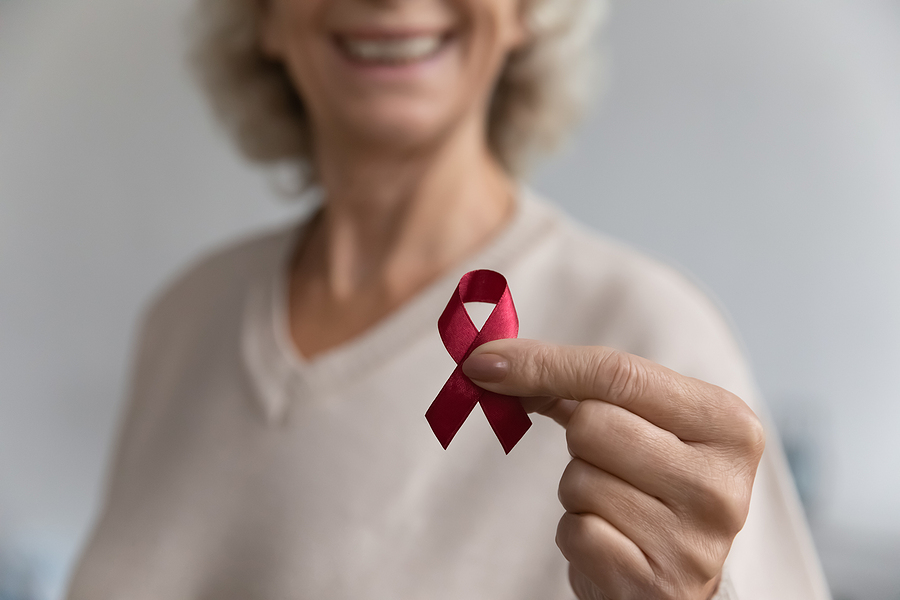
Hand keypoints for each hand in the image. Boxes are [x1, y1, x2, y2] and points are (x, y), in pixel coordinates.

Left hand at [462, 339, 764, 599]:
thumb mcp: (642, 425)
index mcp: (728, 426)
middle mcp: (721, 483)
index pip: (619, 374)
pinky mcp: (656, 584)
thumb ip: (581, 386)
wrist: (677, 580)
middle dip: (579, 440)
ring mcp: (693, 541)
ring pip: (579, 479)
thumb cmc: (653, 487)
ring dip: (578, 491)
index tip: (486, 361)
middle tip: (610, 464)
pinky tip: (612, 541)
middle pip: (593, 424)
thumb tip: (496, 361)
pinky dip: (577, 533)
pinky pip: (576, 531)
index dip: (544, 363)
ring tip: (617, 508)